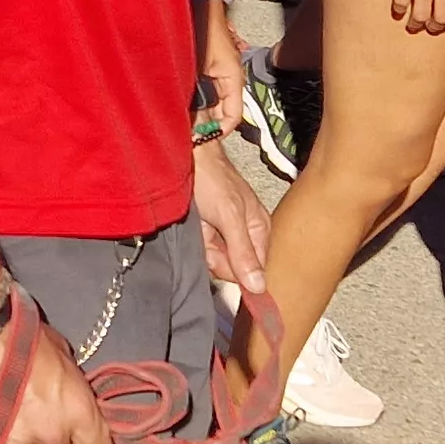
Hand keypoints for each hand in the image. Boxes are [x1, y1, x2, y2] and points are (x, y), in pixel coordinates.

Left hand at [192, 141, 267, 297]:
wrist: (184, 155)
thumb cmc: (212, 177)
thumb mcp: (230, 216)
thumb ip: (243, 251)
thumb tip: (259, 287)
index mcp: (259, 231)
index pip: (256, 272)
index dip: (239, 273)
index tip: (224, 260)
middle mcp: (243, 236)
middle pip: (232, 269)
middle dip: (216, 256)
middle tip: (210, 232)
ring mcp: (222, 235)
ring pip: (214, 261)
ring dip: (203, 246)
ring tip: (201, 224)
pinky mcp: (205, 234)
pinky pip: (200, 252)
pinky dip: (193, 242)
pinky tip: (194, 225)